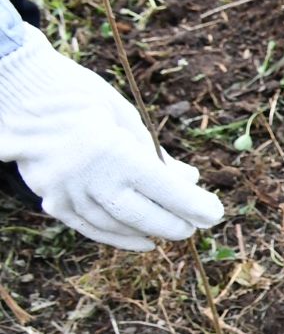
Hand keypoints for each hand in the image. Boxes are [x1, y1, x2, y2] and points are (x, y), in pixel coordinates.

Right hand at [0, 26, 223, 249]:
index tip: (215, 214)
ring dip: (150, 231)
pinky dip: (118, 238)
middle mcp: (89, 178)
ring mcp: (66, 192)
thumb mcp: (125, 116)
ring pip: (116, 226)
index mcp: (113, 151)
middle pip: (142, 215)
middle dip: (176, 224)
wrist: (17, 91)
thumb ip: (155, 153)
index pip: (165, 190)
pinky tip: (143, 242)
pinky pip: (89, 228)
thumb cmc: (79, 95)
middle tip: (197, 224)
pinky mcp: (51, 200)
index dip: (194, 206)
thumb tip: (189, 179)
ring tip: (174, 230)